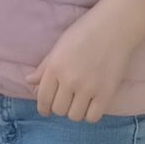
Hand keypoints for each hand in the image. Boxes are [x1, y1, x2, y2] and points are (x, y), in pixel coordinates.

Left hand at [32, 0, 144, 122]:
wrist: (115, 26)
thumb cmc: (85, 32)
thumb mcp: (60, 46)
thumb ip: (44, 66)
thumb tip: (29, 82)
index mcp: (55, 67)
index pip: (43, 99)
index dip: (44, 108)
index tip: (47, 110)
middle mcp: (69, 80)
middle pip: (59, 110)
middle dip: (61, 107)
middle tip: (68, 100)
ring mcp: (88, 88)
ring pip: (75, 116)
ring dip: (76, 111)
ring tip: (81, 101)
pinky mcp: (105, 93)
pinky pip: (92, 117)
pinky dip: (91, 114)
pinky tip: (92, 105)